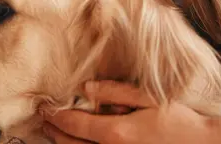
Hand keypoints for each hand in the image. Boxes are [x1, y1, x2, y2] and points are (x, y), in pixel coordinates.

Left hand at [42, 80, 213, 143]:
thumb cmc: (177, 119)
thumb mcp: (147, 98)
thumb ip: (115, 91)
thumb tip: (87, 87)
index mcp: (116, 132)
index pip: (74, 125)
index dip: (55, 115)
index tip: (43, 106)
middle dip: (54, 131)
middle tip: (44, 118)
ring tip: (54, 132)